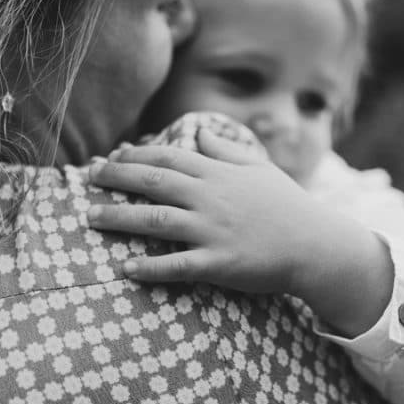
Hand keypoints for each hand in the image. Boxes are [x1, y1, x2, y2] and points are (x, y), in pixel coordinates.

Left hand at [86, 129, 393, 335]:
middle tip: (89, 179)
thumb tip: (200, 135)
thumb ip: (226, 151)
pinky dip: (149, 267)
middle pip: (152, 183)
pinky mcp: (218, 263)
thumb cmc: (287, 205)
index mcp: (217, 174)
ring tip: (92, 218)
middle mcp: (209, 198)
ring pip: (154, 221)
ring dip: (119, 218)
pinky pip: (176, 265)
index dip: (134, 156)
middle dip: (116, 179)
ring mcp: (212, 230)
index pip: (167, 158)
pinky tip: (124, 268)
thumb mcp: (259, 167)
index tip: (111, 158)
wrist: (315, 244)